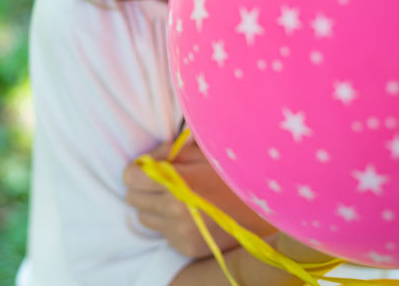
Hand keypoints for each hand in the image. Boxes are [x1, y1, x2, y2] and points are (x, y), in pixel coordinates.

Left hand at [123, 137, 276, 258]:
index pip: (130, 178)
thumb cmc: (235, 172)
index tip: (147, 167)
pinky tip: (191, 212)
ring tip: (177, 197)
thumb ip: (169, 152)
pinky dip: (169, 222)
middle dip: (143, 187)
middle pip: (133, 199)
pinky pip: (163, 233)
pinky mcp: (187, 247)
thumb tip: (146, 159)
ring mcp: (181, 232)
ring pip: (145, 217)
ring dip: (154, 206)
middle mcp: (174, 211)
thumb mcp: (203, 151)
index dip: (137, 170)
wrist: (267, 208)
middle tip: (161, 181)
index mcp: (177, 183)